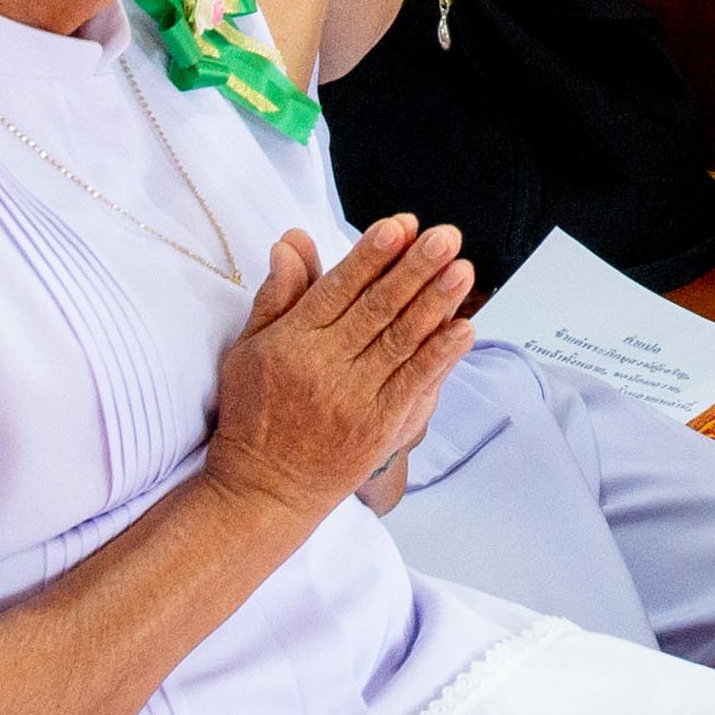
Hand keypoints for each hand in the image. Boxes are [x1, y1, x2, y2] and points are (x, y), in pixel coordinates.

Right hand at [202, 216, 476, 518]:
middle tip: (446, 237)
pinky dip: (440, 355)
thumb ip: (278, 295)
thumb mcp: (250, 349)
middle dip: (413, 270)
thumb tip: (290, 242)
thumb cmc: (255, 411)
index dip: (370, 256)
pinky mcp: (378, 426)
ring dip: (436, 303)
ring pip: (400, 341)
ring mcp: (353, 397)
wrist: (263, 489)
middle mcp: (322, 366)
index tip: (400, 225)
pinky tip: (464, 328)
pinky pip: (414, 383)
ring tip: (463, 270)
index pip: (336, 289)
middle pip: (375, 309)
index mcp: (290, 341)